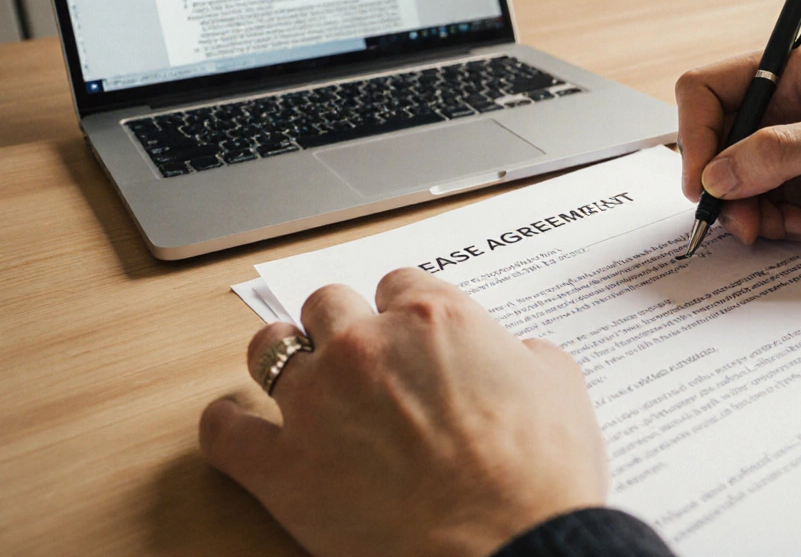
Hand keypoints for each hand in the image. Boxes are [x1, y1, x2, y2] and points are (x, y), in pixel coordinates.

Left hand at [200, 268, 606, 556]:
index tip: (406, 330)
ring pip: (271, 348)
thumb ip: (529, 356)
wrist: (512, 547)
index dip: (403, 308)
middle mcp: (368, 345)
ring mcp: (317, 402)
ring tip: (292, 374)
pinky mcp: (281, 467)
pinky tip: (233, 424)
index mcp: (436, 319)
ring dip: (282, 356)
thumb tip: (519, 357)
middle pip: (330, 303)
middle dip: (343, 325)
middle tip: (358, 355)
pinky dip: (226, 425)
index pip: (400, 283)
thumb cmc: (540, 477)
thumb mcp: (563, 390)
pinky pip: (224, 431)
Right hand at [676, 44, 800, 244]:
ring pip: (732, 182)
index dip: (694, 134)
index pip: (706, 91)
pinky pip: (760, 207)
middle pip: (712, 143)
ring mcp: (789, 150)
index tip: (702, 180)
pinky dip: (771, 223)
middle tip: (738, 220)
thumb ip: (779, 154)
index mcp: (787, 72)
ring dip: (745, 211)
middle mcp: (781, 108)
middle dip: (719, 185)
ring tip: (777, 229)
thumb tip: (716, 175)